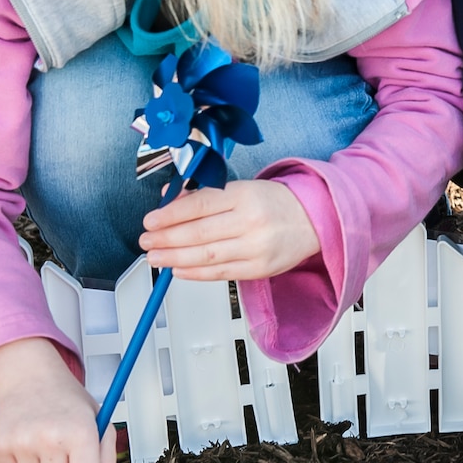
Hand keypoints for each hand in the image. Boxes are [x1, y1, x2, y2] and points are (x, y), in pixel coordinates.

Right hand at [0, 338, 115, 462]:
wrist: (31, 378)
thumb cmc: (69, 403)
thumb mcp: (100, 421)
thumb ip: (105, 458)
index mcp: (81, 432)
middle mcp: (50, 437)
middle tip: (65, 455)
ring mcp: (22, 441)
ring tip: (46, 444)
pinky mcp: (0, 445)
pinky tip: (29, 442)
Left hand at [140, 179, 319, 280]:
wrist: (315, 221)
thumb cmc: (277, 204)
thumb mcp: (243, 189)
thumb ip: (206, 195)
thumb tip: (170, 200)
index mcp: (246, 194)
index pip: (199, 204)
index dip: (170, 214)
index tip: (151, 221)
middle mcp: (251, 221)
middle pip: (198, 232)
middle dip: (166, 239)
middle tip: (146, 242)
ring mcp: (256, 247)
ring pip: (206, 255)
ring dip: (174, 258)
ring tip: (155, 258)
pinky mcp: (259, 268)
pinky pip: (220, 273)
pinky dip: (195, 273)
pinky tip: (179, 270)